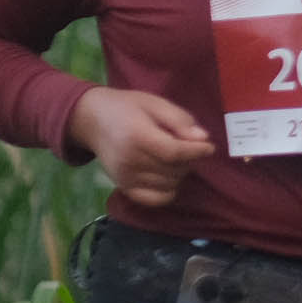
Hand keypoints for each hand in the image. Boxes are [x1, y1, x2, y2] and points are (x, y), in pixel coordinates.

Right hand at [71, 87, 213, 208]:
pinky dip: (169, 190)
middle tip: (187, 146)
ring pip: (169, 184)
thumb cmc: (127, 107)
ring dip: (180, 173)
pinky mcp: (124, 188)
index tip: (209, 147)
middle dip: (189, 159)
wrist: (92, 120)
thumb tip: (203, 139)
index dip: (196, 152)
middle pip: (173, 169)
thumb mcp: (154, 104)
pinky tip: (168, 175)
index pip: (174, 152)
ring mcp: (125, 178)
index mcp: (137, 136)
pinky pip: (156, 199)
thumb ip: (179, 120)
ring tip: (174, 157)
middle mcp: (130, 161)